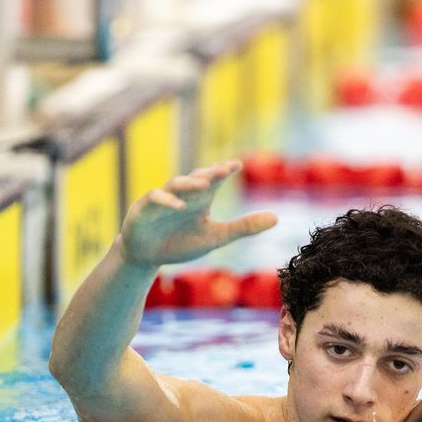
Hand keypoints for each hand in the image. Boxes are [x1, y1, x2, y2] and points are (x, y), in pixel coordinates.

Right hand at [119, 159, 276, 266]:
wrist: (147, 256)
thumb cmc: (181, 243)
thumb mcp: (216, 237)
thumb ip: (244, 227)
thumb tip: (277, 218)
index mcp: (201, 198)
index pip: (215, 179)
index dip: (224, 170)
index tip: (237, 165)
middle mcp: (183, 194)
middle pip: (197, 178)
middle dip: (210, 173)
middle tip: (224, 170)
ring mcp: (163, 199)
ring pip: (176, 184)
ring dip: (190, 184)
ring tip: (204, 184)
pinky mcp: (144, 209)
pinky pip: (155, 198)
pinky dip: (166, 200)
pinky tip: (178, 206)